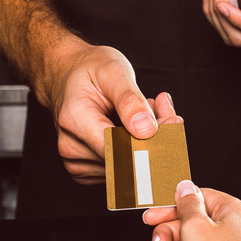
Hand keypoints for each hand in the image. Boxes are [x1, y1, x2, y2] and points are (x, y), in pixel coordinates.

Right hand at [44, 42, 181, 183]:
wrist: (66, 75)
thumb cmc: (89, 70)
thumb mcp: (113, 70)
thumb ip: (130, 100)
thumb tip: (147, 130)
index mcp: (75, 120)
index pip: (119, 148)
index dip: (151, 141)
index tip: (173, 121)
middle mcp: (71, 147)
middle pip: (127, 158)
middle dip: (155, 137)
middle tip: (163, 107)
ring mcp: (76, 162)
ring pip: (129, 165)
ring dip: (148, 141)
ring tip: (145, 110)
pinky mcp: (86, 170)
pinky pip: (122, 166)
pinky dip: (136, 147)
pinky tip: (136, 125)